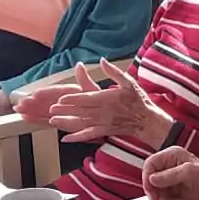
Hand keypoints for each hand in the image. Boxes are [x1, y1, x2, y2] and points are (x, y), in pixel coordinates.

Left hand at [16, 61, 170, 144]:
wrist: (147, 120)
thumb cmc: (138, 100)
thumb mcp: (129, 81)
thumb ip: (114, 72)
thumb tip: (102, 60)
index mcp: (108, 98)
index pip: (87, 98)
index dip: (73, 99)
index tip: (61, 99)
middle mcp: (104, 112)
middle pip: (81, 111)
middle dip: (65, 111)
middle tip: (50, 110)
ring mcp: (103, 123)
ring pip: (82, 123)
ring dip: (66, 123)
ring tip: (53, 122)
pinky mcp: (104, 131)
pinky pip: (88, 135)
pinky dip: (76, 137)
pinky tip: (66, 139)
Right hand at [141, 146, 198, 199]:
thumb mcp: (188, 173)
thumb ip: (169, 175)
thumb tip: (153, 179)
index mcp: (172, 155)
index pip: (151, 163)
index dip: (147, 176)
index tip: (150, 188)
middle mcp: (169, 164)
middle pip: (151, 175)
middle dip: (152, 187)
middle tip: (155, 198)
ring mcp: (171, 176)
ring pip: (155, 185)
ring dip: (157, 194)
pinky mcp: (173, 186)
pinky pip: (162, 192)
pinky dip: (162, 198)